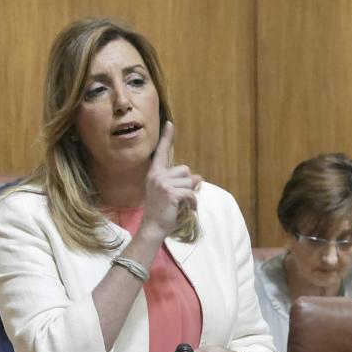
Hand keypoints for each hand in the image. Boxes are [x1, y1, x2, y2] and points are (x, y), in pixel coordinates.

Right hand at [140, 121, 201, 238]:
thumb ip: (179, 182)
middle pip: (185, 170)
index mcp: (154, 174)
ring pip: (190, 181)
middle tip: (179, 197)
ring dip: (191, 194)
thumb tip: (198, 177)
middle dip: (188, 184)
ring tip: (181, 204)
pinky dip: (192, 203)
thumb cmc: (161, 211)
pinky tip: (186, 209)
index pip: (161, 152)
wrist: (152, 227)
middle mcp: (157, 176)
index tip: (170, 123)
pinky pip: (191, 193)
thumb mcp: (168, 193)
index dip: (167, 138)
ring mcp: (163, 183)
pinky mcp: (170, 192)